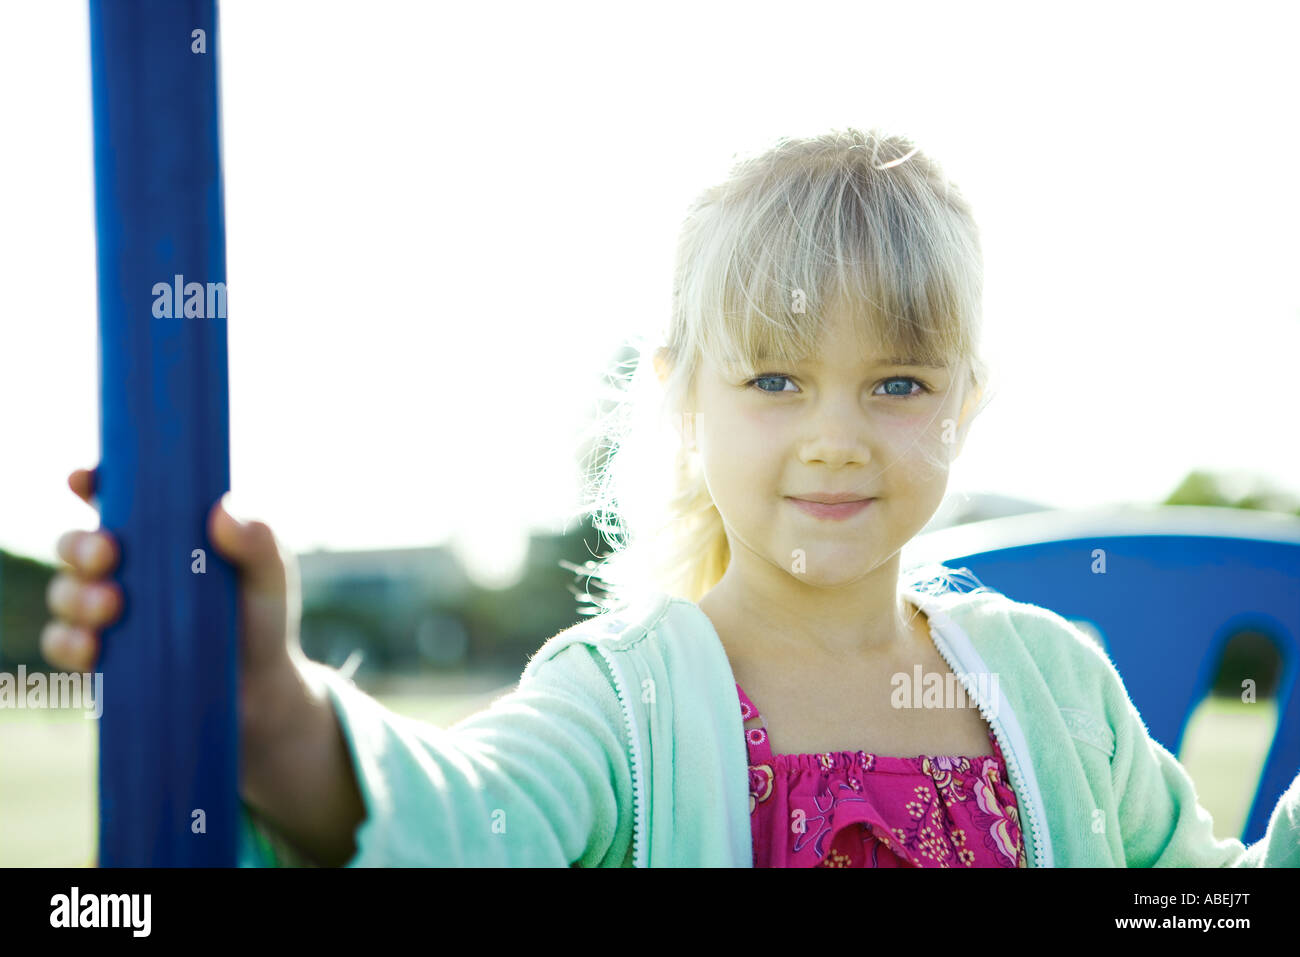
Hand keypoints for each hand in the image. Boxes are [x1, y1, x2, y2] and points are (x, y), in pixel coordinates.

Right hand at [42, 465, 312, 746]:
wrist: (260, 688)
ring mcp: (107, 612)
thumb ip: (257, 540)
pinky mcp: (101, 657)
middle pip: (76, 544)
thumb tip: (222, 512)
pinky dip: (69, 642)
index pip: (113, 498)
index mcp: (160, 535)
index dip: (91, 483)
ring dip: (77, 595)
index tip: (85, 480)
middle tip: (108, 554)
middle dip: (80, 545)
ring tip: (112, 606)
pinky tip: (92, 647)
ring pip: (65, 592)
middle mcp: (126, 568)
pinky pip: (62, 645)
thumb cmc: (262, 617)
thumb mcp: (269, 573)